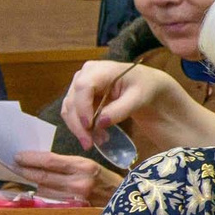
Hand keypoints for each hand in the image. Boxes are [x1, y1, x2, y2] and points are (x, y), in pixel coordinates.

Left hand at [11, 149, 120, 204]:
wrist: (123, 197)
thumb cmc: (104, 178)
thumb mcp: (87, 164)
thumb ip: (65, 164)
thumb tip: (38, 161)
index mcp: (83, 166)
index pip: (50, 161)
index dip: (31, 158)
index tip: (17, 156)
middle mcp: (79, 183)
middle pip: (43, 177)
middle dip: (26, 171)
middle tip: (14, 166)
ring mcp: (77, 198)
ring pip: (44, 190)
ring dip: (33, 183)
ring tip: (25, 175)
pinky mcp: (74, 209)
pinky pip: (52, 200)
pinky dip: (43, 193)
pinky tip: (39, 188)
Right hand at [61, 59, 183, 148]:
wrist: (145, 87)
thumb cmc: (144, 87)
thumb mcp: (138, 98)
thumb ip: (120, 110)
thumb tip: (100, 123)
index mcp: (100, 69)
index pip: (83, 87)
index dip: (82, 107)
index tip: (89, 126)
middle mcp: (84, 75)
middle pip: (72, 101)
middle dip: (79, 125)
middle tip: (89, 144)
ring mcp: (79, 86)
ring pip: (69, 110)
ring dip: (80, 129)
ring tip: (97, 142)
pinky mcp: (79, 97)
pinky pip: (74, 114)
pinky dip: (82, 127)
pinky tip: (96, 137)